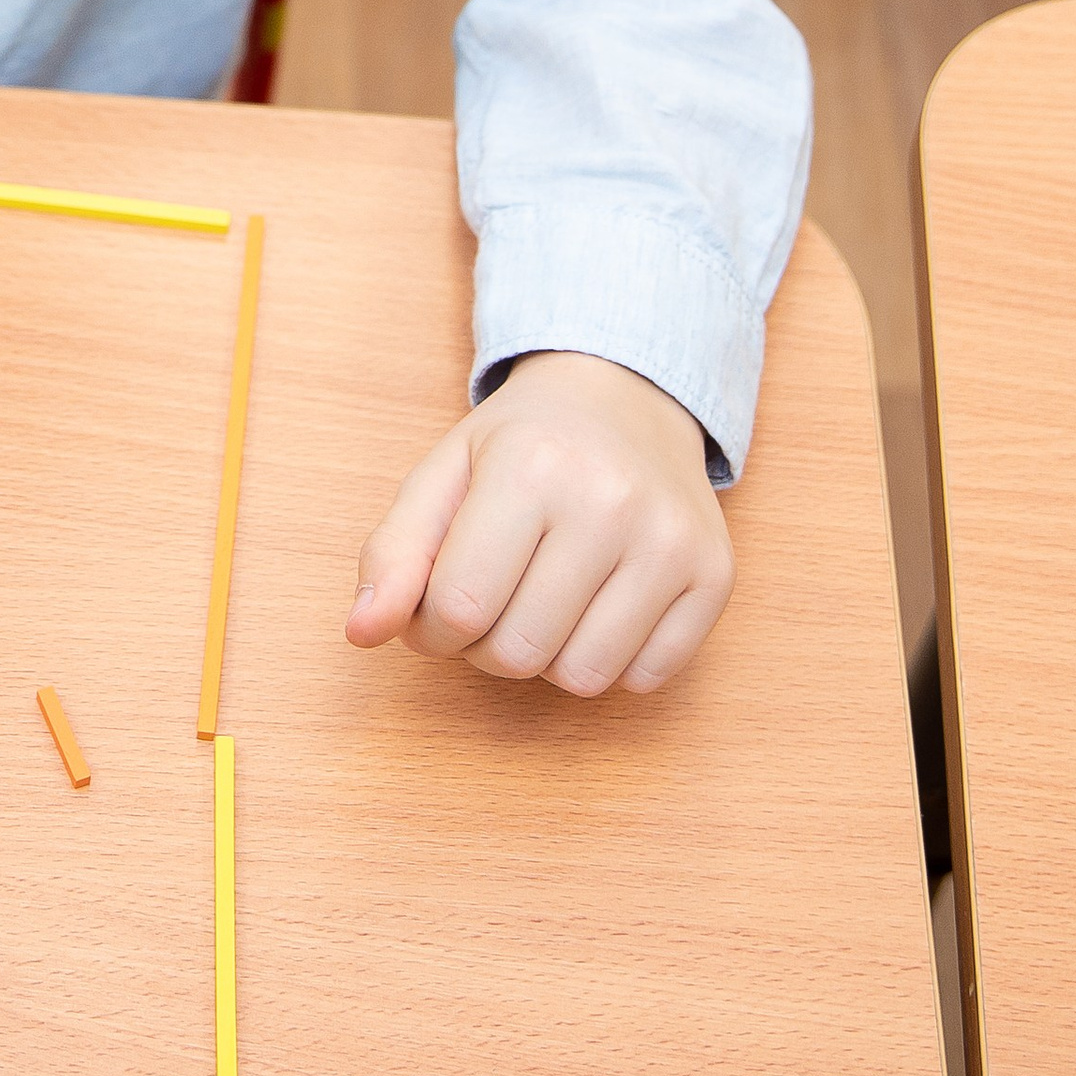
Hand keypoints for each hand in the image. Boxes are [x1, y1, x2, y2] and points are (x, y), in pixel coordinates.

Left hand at [346, 351, 732, 697]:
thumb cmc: (521, 445)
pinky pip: (646, 679)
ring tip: (542, 601)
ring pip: (582, 678)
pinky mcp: (715, 576)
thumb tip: (360, 634)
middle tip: (493, 597)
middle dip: (484, 645)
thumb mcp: (442, 476)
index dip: (431, 628)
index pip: (457, 609)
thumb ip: (392, 554)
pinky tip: (598, 605)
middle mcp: (611, 500)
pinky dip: (610, 660)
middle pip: (517, 652)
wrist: (625, 396)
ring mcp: (672, 540)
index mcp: (530, 466)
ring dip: (546, 659)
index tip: (438, 604)